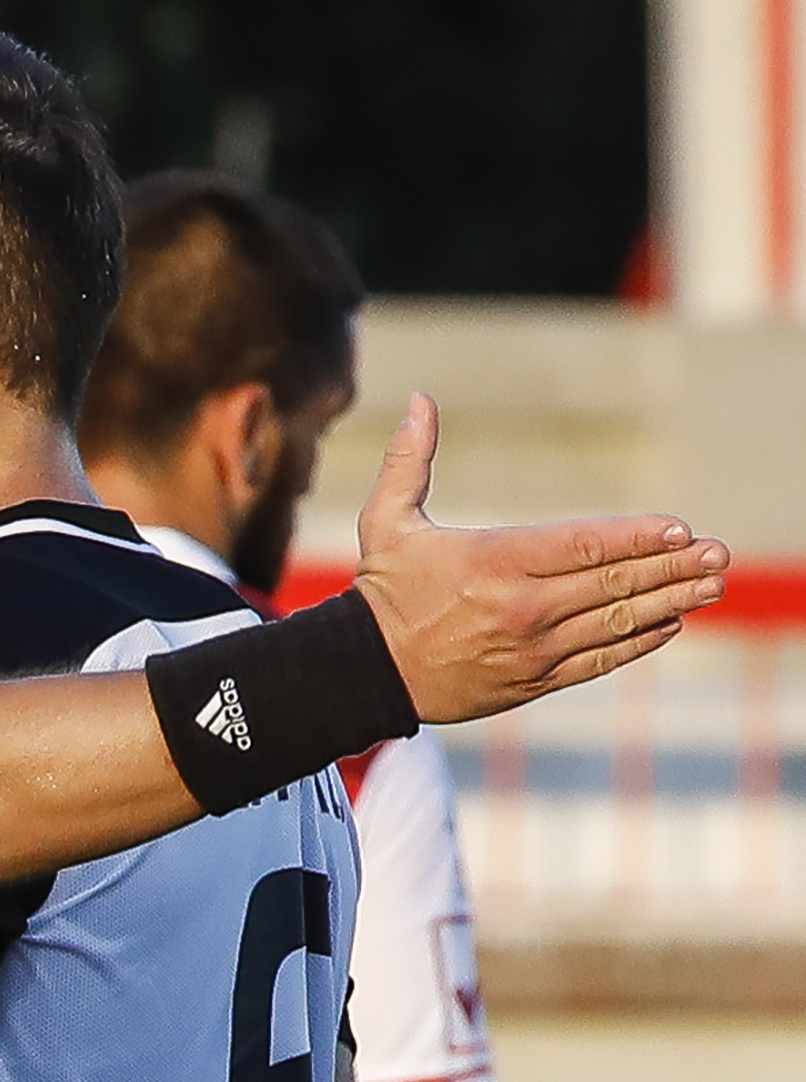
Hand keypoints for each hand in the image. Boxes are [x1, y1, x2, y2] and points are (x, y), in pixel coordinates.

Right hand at [352, 392, 727, 723]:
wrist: (363, 672)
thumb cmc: (382, 591)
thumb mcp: (385, 521)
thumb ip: (410, 462)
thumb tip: (421, 400)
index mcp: (494, 563)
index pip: (584, 546)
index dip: (636, 537)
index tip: (680, 528)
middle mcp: (521, 608)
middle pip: (612, 584)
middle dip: (672, 568)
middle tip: (719, 554)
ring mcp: (530, 649)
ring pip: (614, 624)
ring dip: (670, 603)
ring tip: (711, 587)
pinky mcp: (530, 681)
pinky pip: (596, 661)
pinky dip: (636, 643)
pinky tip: (668, 624)